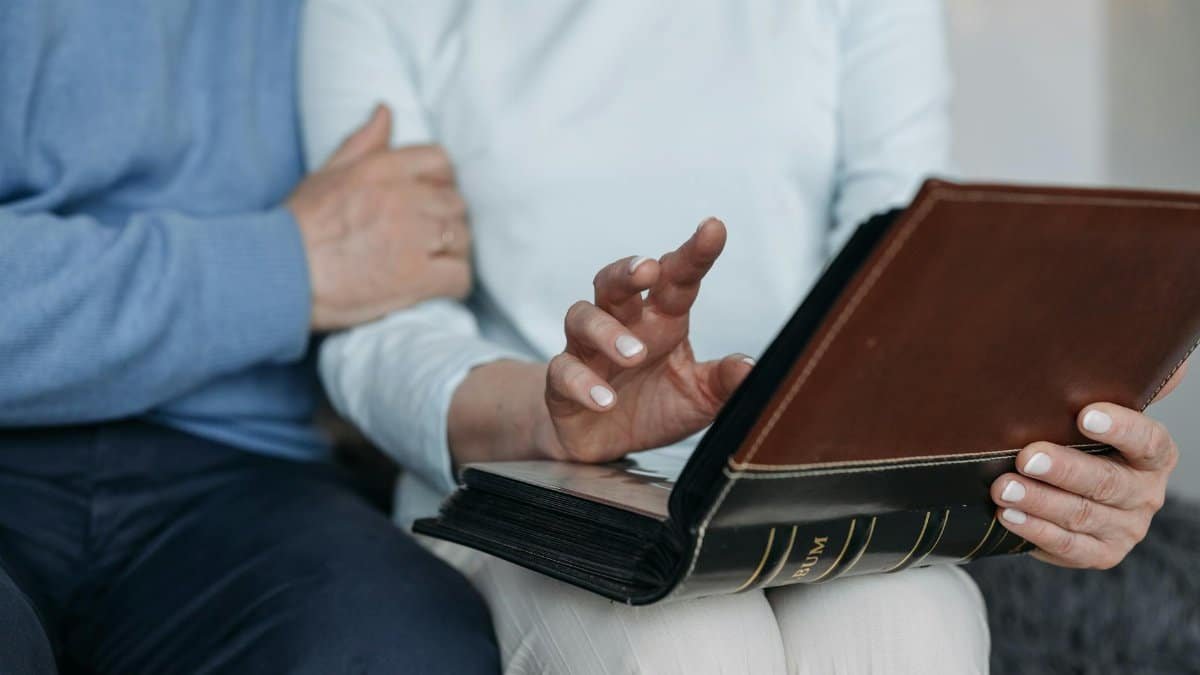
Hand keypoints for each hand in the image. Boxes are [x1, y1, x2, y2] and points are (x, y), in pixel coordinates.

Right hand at [287, 105, 471, 330]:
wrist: (279, 274)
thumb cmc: (297, 227)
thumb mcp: (326, 173)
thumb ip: (362, 143)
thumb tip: (385, 111)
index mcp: (382, 169)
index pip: (440, 160)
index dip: (441, 182)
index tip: (430, 201)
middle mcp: (403, 198)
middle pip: (455, 202)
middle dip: (447, 220)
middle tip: (429, 239)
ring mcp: (413, 237)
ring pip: (462, 237)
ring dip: (453, 251)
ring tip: (432, 263)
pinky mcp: (417, 276)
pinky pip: (460, 276)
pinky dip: (455, 283)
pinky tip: (438, 287)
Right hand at [538, 218, 754, 462]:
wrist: (605, 444)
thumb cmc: (654, 408)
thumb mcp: (700, 399)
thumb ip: (723, 383)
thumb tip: (750, 367)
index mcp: (662, 320)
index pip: (677, 279)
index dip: (694, 253)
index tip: (714, 228)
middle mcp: (623, 325)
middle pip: (616, 283)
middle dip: (628, 271)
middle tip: (647, 269)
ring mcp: (588, 350)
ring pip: (583, 317)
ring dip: (607, 331)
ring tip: (634, 354)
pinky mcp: (562, 382)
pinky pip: (562, 371)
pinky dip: (582, 383)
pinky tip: (605, 400)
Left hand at [991, 361, 1188, 568]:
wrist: (1070, 491)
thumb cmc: (1078, 441)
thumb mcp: (1093, 410)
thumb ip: (1116, 383)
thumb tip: (1156, 351)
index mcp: (1154, 455)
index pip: (1147, 441)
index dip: (1120, 428)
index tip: (1085, 414)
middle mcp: (1146, 493)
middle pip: (1108, 482)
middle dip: (1064, 469)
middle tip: (1026, 456)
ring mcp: (1125, 527)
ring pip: (1083, 515)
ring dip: (1040, 501)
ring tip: (1003, 487)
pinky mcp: (1100, 554)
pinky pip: (1067, 546)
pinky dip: (1034, 531)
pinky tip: (1008, 515)